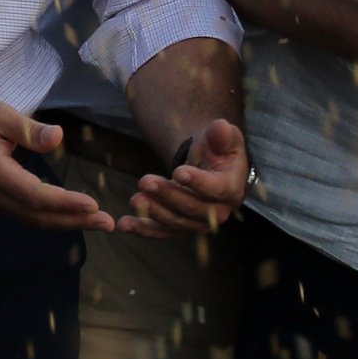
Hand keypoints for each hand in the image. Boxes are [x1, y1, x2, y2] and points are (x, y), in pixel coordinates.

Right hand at [0, 94, 110, 231]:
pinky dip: (50, 219)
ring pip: (33, 219)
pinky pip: (25, 215)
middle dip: (75, 221)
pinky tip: (69, 217)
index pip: (37, 195)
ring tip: (96, 223)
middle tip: (108, 223)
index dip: (66, 203)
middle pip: (39, 216)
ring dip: (66, 223)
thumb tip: (58, 137)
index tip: (93, 205)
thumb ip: (29, 129)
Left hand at [120, 118, 250, 238]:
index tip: (178, 172)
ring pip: (176, 222)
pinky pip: (162, 231)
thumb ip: (221, 133)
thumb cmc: (218, 149)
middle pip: (192, 207)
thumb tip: (220, 127)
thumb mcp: (223, 136)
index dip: (198, 182)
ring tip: (135, 198)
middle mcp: (218, 212)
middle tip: (145, 181)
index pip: (216, 189)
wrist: (210, 165)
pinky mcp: (180, 227)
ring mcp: (198, 223)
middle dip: (168, 195)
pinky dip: (144, 229)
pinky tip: (126, 224)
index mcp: (231, 189)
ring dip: (154, 212)